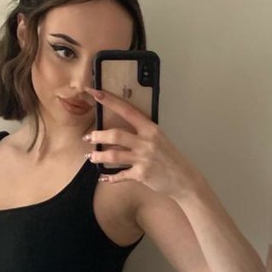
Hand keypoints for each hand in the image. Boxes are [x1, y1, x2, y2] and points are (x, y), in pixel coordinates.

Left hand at [82, 87, 196, 197]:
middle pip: (116, 135)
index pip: (127, 110)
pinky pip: (120, 175)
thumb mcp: (159, 139)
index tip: (95, 93)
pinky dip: (109, 178)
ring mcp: (143, 158)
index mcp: (151, 129)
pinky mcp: (141, 174)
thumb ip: (141, 134)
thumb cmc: (169, 158)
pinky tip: (102, 177)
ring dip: (98, 156)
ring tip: (90, 157)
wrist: (183, 178)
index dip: (110, 101)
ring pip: (113, 155)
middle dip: (98, 136)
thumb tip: (119, 132)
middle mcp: (147, 141)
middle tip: (88, 137)